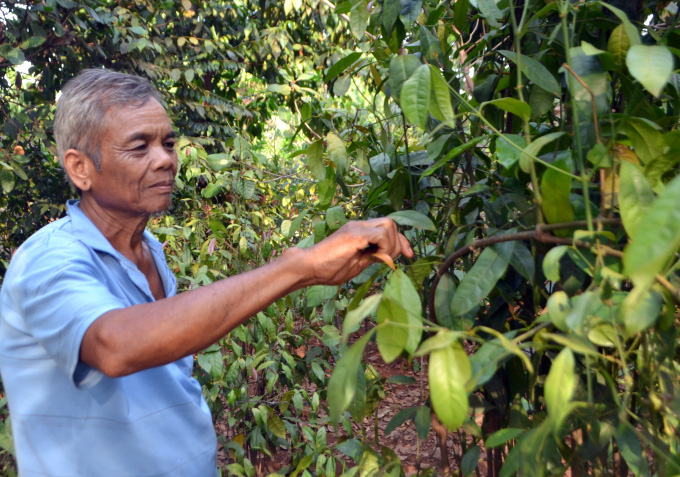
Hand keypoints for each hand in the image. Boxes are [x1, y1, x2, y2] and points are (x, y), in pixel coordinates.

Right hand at [297, 217, 413, 285]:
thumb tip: (387, 257)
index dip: (401, 241)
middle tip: (389, 260)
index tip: (408, 255)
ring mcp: (356, 228)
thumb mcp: (356, 264)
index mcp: (359, 231)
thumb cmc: (326, 269)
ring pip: (390, 225)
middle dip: (398, 243)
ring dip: (391, 245)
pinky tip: (376, 258)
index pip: (387, 228)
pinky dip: (385, 247)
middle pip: (391, 223)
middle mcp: (359, 225)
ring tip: (379, 260)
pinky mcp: (355, 234)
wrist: (307, 267)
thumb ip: (372, 257)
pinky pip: (382, 234)